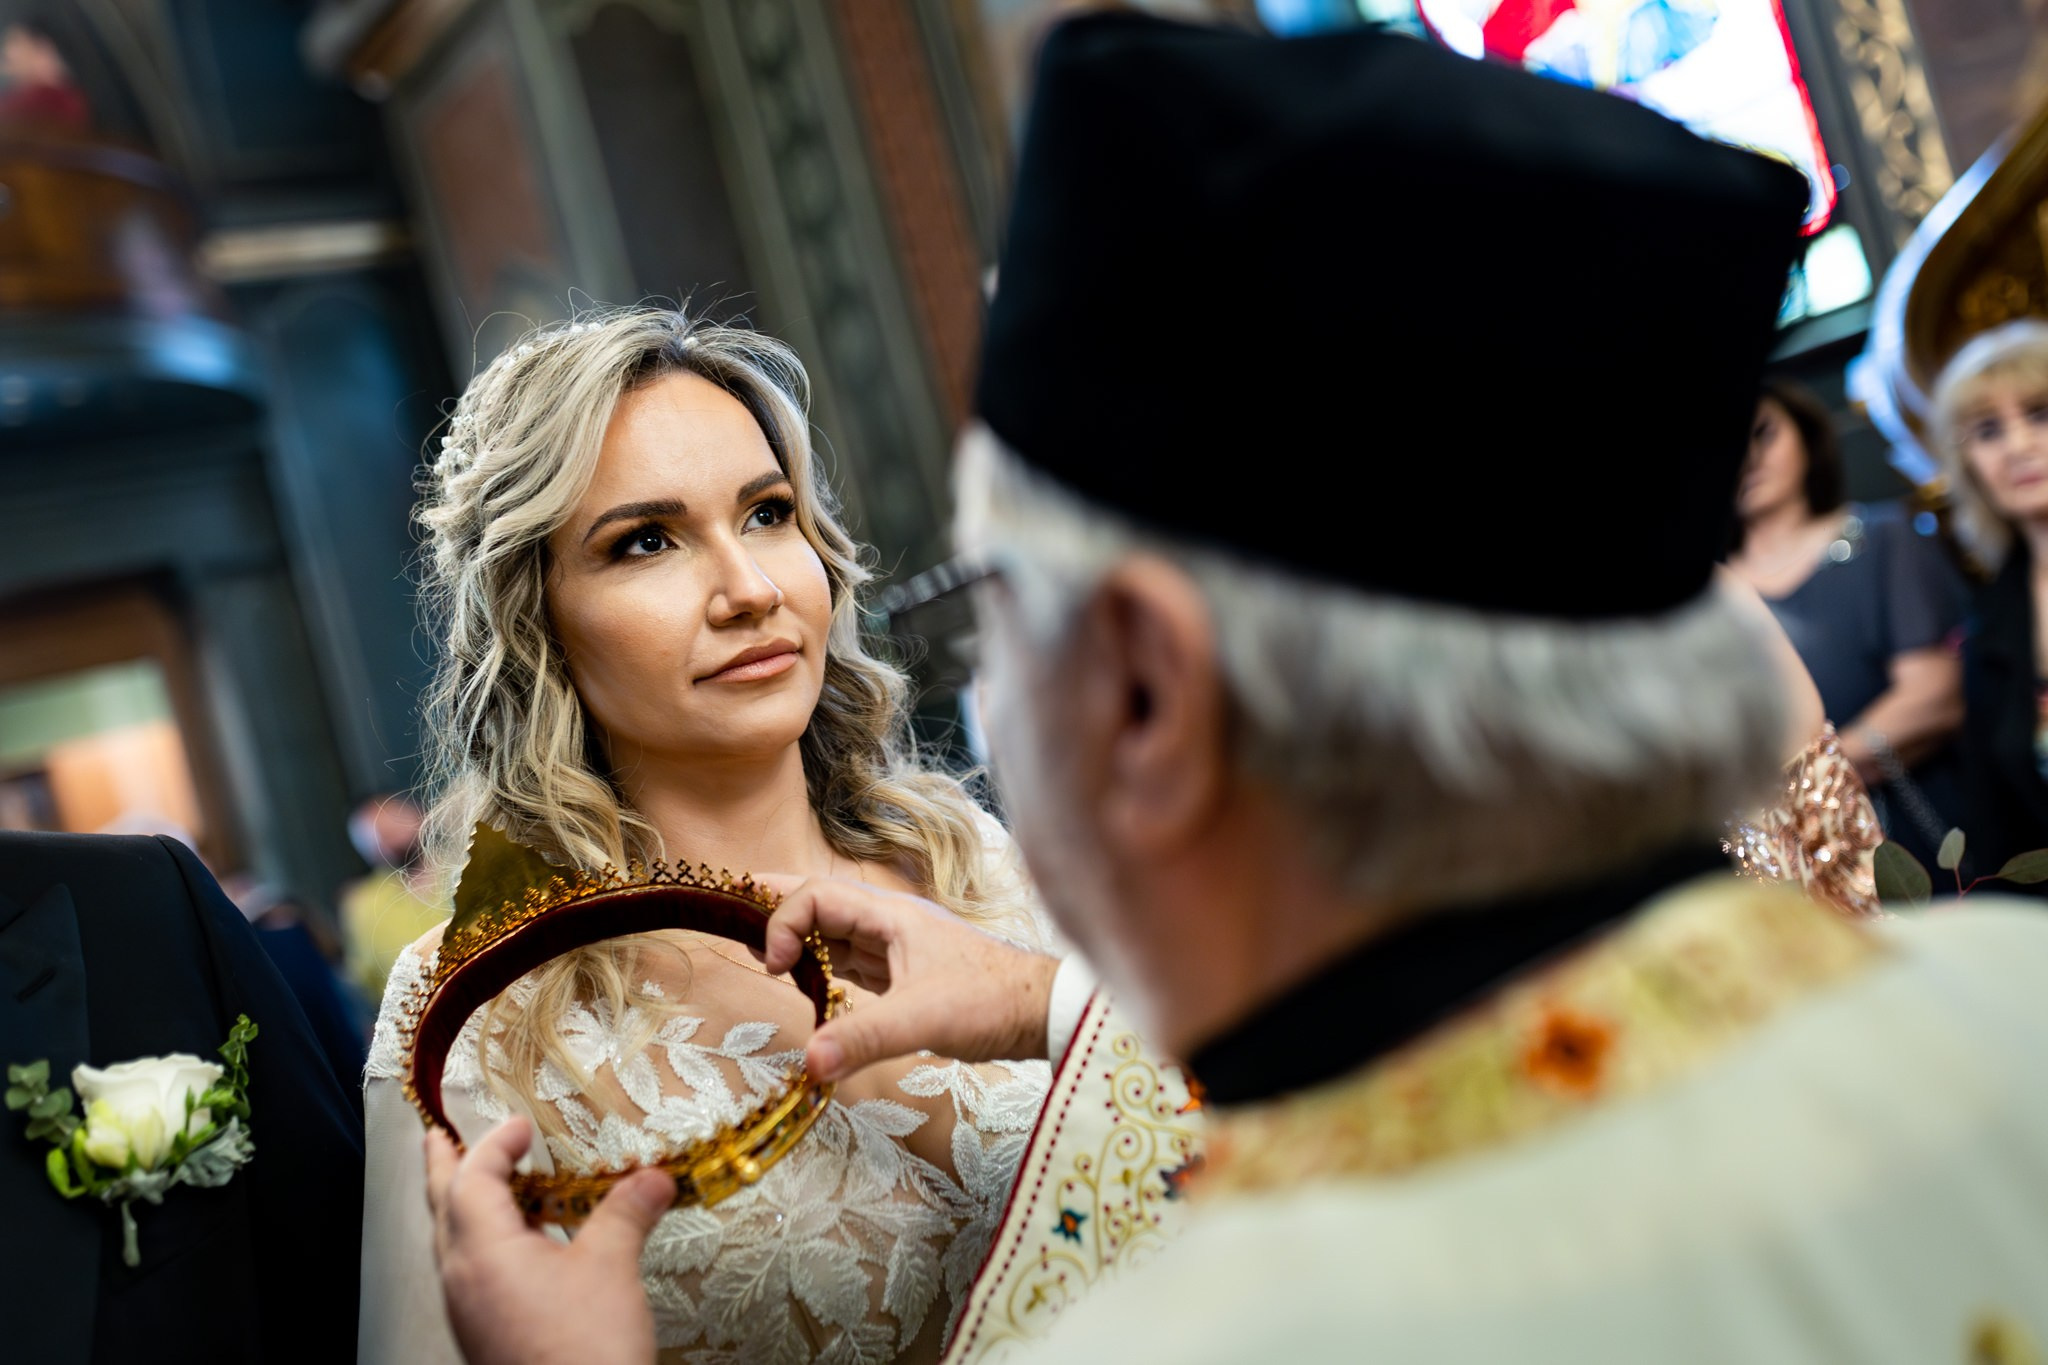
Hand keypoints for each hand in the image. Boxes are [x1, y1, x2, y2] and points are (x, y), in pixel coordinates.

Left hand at [424, 1117, 673, 1364]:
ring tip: (486, 1187)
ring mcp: (467, 1311)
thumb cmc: (586, 1348)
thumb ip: (626, 1212)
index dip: (494, 1144)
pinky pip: (469, 1273)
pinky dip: (482, 1243)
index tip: (520, 1125)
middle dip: (443, 1169)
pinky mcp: (483, 1334)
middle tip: (440, 1138)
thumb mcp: (611, 1267)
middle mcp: (462, 1279)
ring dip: (463, 1206)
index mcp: (483, 1252)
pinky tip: (518, 1248)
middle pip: (442, 1209)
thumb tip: (654, 1177)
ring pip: (451, 1244)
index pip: (473, 1179)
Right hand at [758, 874, 1060, 1080]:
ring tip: (760, 951)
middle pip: (820, 901)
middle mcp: (889, 924)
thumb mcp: (925, 1020)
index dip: (784, 922)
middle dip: (776, 903)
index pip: (817, 896)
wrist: (1041, 1013)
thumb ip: (865, 1037)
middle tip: (731, 903)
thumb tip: (808, 1061)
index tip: (775, 968)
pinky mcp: (904, 976)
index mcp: (890, 916)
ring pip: (834, 932)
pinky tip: (806, 982)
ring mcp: (897, 949)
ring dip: (797, 938)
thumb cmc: (991, 1002)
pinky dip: (821, 967)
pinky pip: (850, 961)